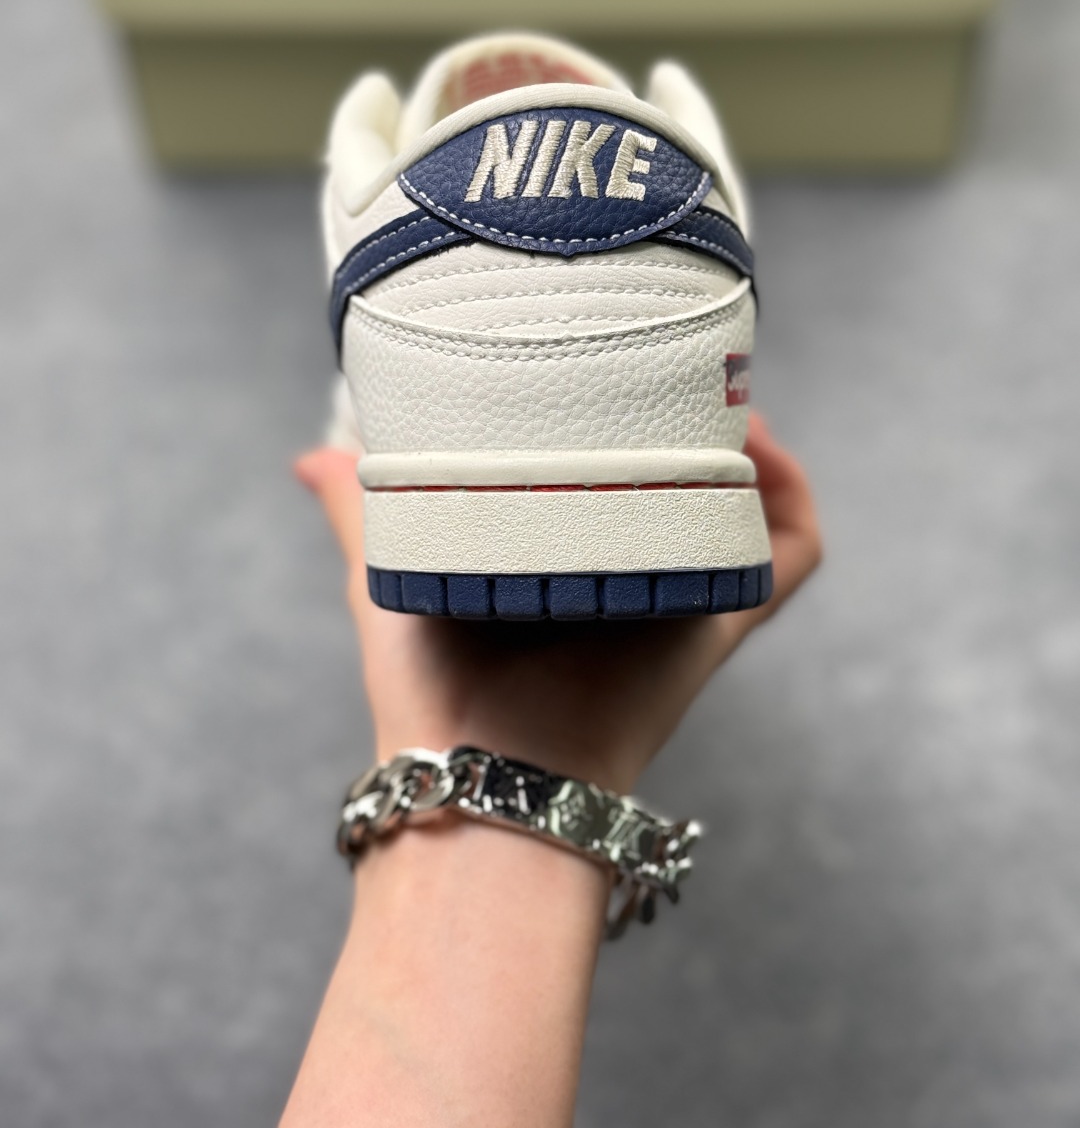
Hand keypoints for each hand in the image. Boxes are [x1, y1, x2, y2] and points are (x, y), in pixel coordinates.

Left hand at [295, 414, 819, 793]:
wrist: (475, 770)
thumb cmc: (429, 690)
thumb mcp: (390, 568)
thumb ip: (359, 509)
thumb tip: (309, 456)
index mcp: (573, 554)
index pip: (628, 472)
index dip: (642, 415)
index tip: (621, 360)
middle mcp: (640, 569)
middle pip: (700, 479)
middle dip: (698, 415)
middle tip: (674, 363)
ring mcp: (688, 593)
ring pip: (756, 507)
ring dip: (749, 444)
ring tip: (712, 397)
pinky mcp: (722, 619)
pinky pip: (792, 554)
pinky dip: (792, 498)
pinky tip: (753, 446)